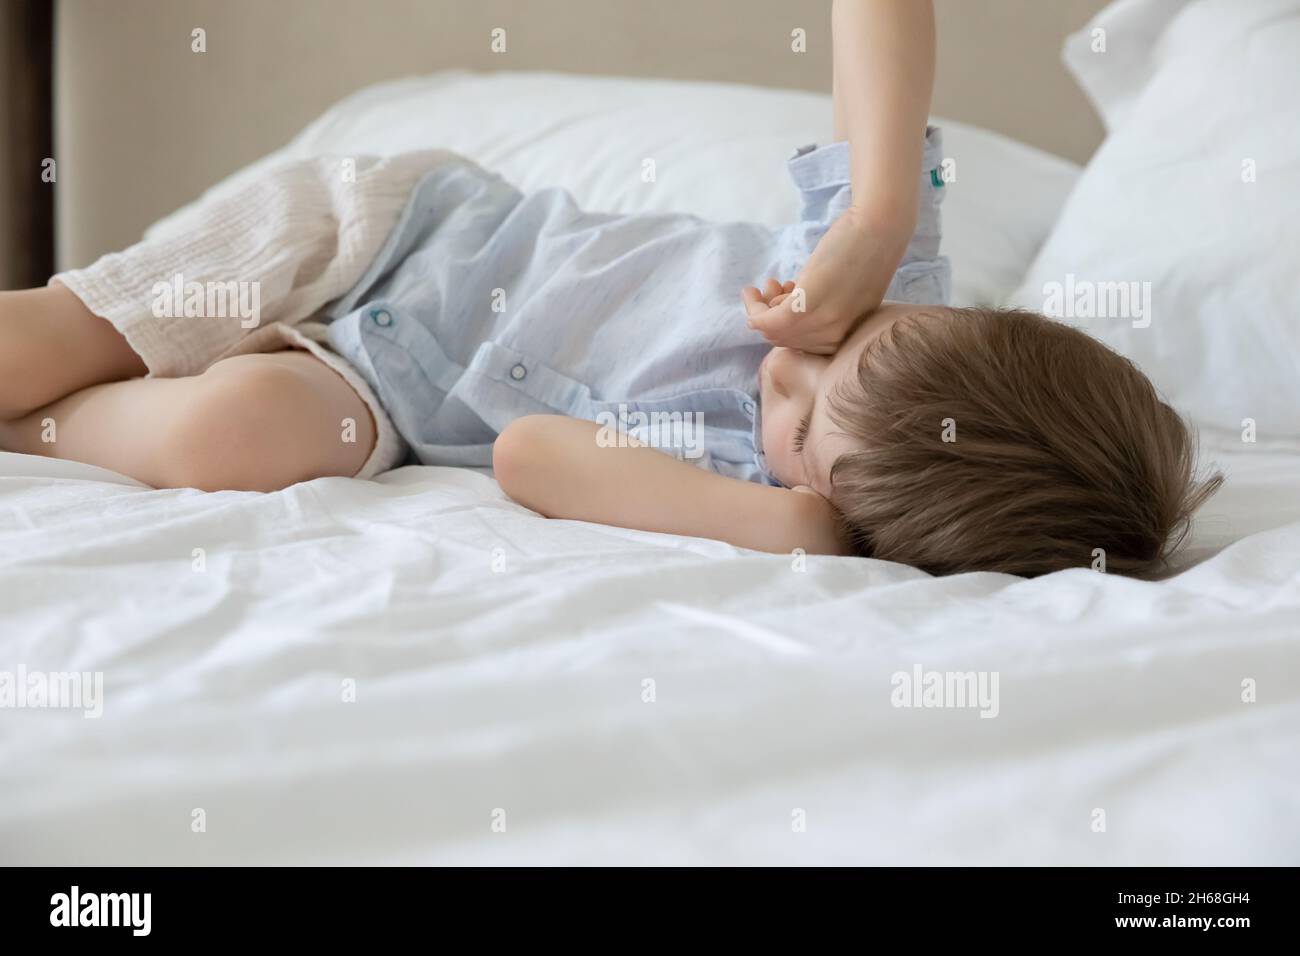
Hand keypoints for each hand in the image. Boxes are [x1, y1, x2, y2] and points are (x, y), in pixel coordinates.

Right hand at [741, 206, 908, 354]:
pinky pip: (767, 320)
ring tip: (768, 283)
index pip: (801, 346)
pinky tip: (751, 290)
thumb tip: (781, 308)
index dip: (784, 323)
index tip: (783, 297)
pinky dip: (753, 307)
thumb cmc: (864, 254)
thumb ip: (819, 309)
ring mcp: (822, 324)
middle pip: (783, 339)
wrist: (880, 227)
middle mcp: (834, 338)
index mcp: (845, 339)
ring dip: (758, 309)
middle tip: (771, 286)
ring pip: (771, 331)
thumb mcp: (843, 294)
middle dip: (768, 315)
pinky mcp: (807, 305)